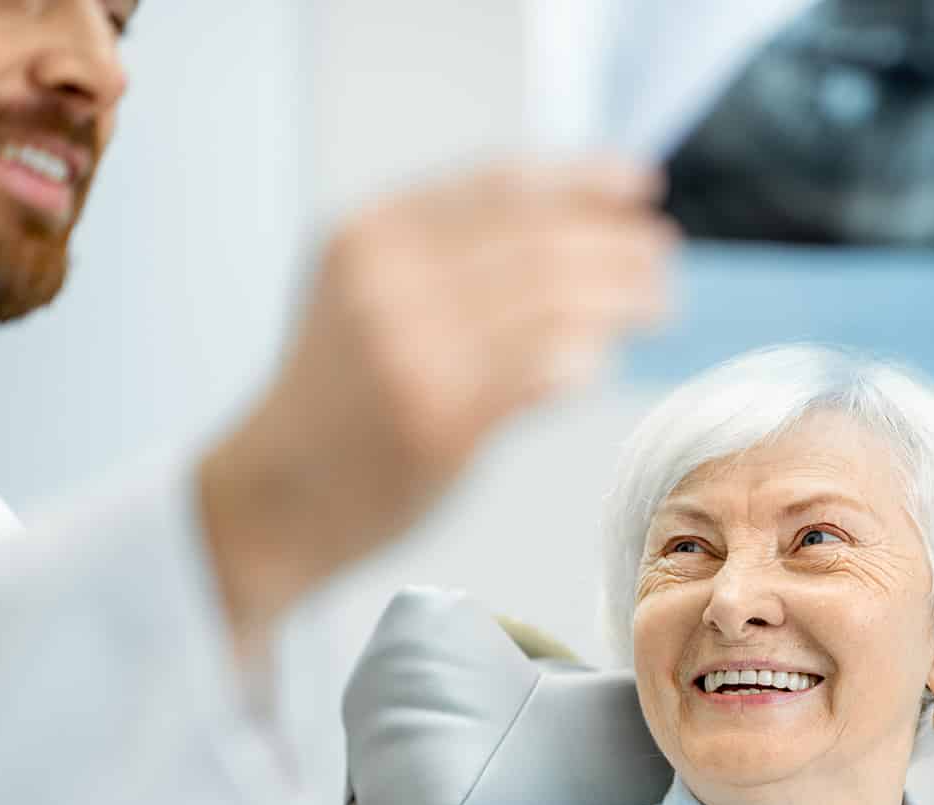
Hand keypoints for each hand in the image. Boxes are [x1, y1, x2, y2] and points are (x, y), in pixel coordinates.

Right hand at [198, 158, 676, 645]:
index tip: (639, 187)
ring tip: (657, 305)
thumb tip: (575, 226)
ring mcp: (412, 351)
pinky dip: (584, 358)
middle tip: (662, 262)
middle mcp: (388, 281)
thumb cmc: (336, 397)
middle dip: (619, 246)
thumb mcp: (366, 293)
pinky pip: (541, 373)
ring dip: (620, 300)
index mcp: (372, 233)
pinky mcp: (438, 420)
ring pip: (552, 303)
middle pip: (540, 242)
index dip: (583, 182)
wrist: (271, 495)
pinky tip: (600, 360)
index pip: (502, 186)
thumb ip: (447, 256)